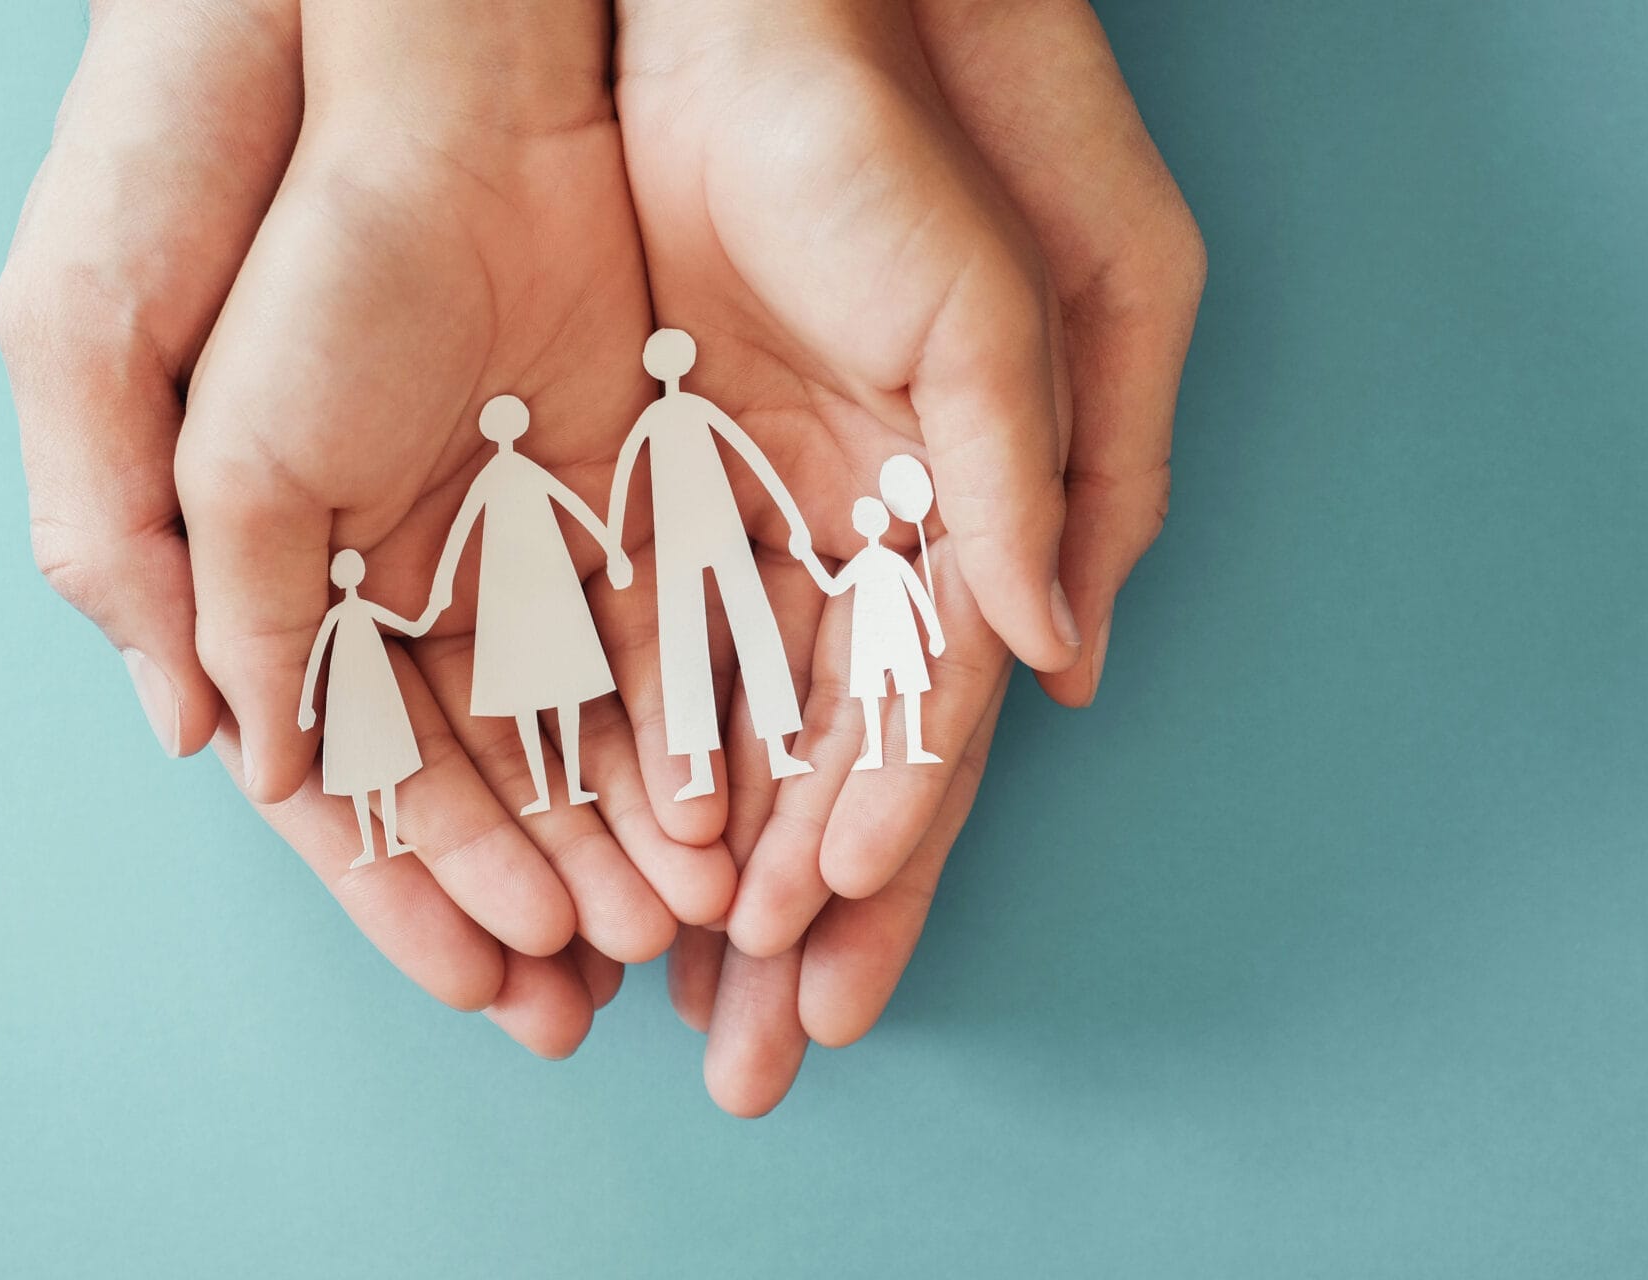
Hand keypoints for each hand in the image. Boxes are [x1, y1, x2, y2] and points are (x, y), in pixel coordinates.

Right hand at [0, 0, 663, 1060]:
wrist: (454, 123)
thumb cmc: (310, 267)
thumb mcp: (225, 445)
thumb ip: (216, 609)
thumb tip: (240, 763)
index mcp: (302, 603)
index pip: (358, 793)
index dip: (415, 894)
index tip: (484, 984)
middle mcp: (415, 600)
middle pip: (478, 789)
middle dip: (533, 892)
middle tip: (590, 994)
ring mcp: (522, 557)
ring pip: (578, 735)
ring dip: (617, 835)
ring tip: (669, 931)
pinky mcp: (617, 504)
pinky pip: (656, 642)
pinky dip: (684, 730)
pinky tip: (720, 815)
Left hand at [616, 0, 1202, 1110]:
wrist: (738, 53)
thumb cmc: (888, 170)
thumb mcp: (986, 322)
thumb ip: (1019, 490)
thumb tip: (1064, 658)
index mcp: (945, 525)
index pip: (919, 721)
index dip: (885, 836)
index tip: (831, 940)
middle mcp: (844, 547)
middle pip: (816, 758)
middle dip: (787, 901)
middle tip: (754, 1042)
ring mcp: (742, 524)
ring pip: (715, 723)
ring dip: (691, 853)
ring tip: (657, 976)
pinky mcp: (639, 485)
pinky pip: (619, 636)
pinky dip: (603, 736)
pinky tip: (583, 833)